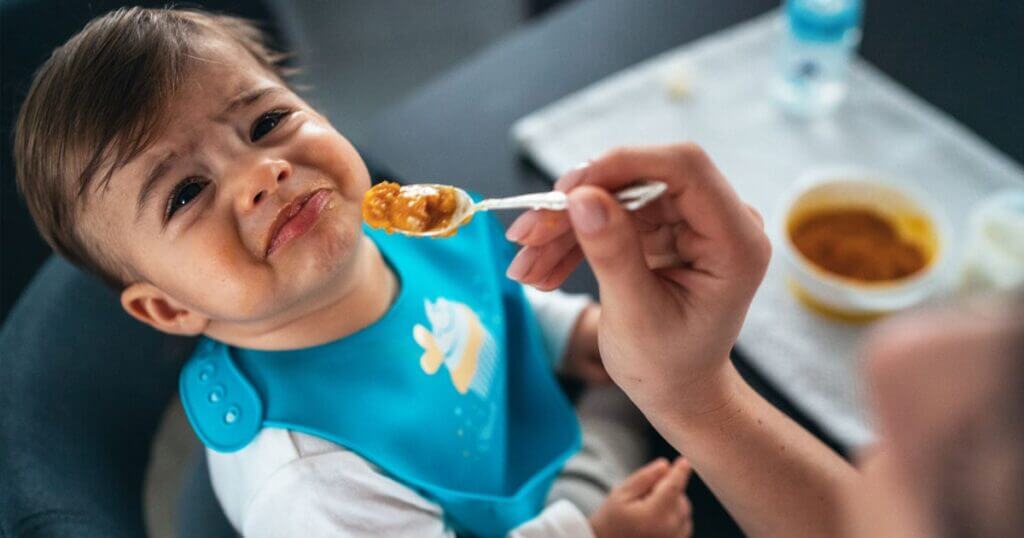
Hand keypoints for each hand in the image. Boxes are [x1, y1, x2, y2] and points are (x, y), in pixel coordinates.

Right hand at [505, 144, 769, 419]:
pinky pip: (610, 217)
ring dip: (563, 229)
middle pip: (639, 181)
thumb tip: (581, 198)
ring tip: (523, 266)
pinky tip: (540, 269)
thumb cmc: (667, 365)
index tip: (567, 188)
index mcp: (736, 241)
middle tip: (524, 235)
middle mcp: (720, 221)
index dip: (623, 165)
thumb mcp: (636, 315)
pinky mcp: (664, 229)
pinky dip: (572, 241)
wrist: (677, 389)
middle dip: (576, 206)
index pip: (684, 169)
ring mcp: (690, 223)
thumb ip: (613, 253)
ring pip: (615, 199)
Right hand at [589, 457, 693, 537]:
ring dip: (673, 503)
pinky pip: (684, 525)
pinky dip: (675, 517)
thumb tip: (665, 465)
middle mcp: (669, 531)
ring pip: (684, 511)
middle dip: (668, 489)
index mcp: (654, 515)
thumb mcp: (621, 494)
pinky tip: (656, 520)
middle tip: (644, 494)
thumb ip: (644, 478)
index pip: (673, 488)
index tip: (684, 461)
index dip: (680, 472)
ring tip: (648, 510)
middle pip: (680, 499)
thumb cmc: (611, 521)